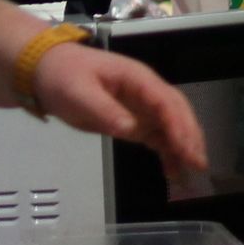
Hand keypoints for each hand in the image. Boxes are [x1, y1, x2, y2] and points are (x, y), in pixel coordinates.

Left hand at [31, 42, 209, 173]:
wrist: (45, 71)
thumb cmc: (63, 77)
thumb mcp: (79, 93)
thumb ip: (105, 110)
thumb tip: (131, 129)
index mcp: (137, 79)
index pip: (166, 101)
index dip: (179, 125)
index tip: (187, 149)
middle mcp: (145, 91)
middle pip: (176, 112)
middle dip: (190, 137)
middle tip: (198, 164)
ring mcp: (140, 106)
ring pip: (171, 125)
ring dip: (184, 146)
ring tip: (192, 173)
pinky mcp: (133, 120)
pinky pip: (157, 136)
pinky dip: (168, 152)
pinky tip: (173, 171)